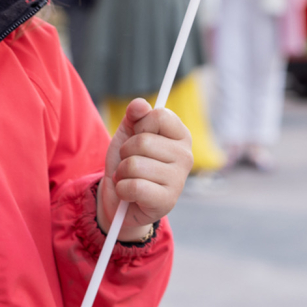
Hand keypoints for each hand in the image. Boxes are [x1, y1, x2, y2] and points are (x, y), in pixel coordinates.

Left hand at [98, 98, 191, 242]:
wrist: (119, 199)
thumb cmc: (128, 162)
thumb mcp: (127, 134)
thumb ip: (134, 115)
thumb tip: (140, 104)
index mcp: (181, 136)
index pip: (160, 115)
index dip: (140, 125)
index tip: (138, 137)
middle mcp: (186, 156)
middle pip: (143, 141)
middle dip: (126, 152)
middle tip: (129, 163)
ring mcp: (179, 180)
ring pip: (135, 165)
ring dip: (122, 172)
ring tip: (129, 178)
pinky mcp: (168, 201)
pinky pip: (135, 186)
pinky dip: (123, 189)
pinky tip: (129, 194)